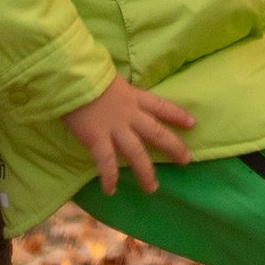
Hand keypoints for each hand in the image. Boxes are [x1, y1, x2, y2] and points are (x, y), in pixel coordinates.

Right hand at [66, 75, 196, 195]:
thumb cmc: (88, 74)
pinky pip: (107, 162)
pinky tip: (110, 190)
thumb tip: (118, 95)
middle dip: (173, 147)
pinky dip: (109, 177)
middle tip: (186, 161)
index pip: (161, 106)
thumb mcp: (112, 80)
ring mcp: (115, 128)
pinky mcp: (97, 138)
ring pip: (137, 153)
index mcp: (133, 97)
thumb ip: (119, 92)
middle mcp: (130, 114)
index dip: (177, 114)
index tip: (192, 123)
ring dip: (145, 172)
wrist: (72, 76)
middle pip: (157, 132)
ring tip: (152, 188)